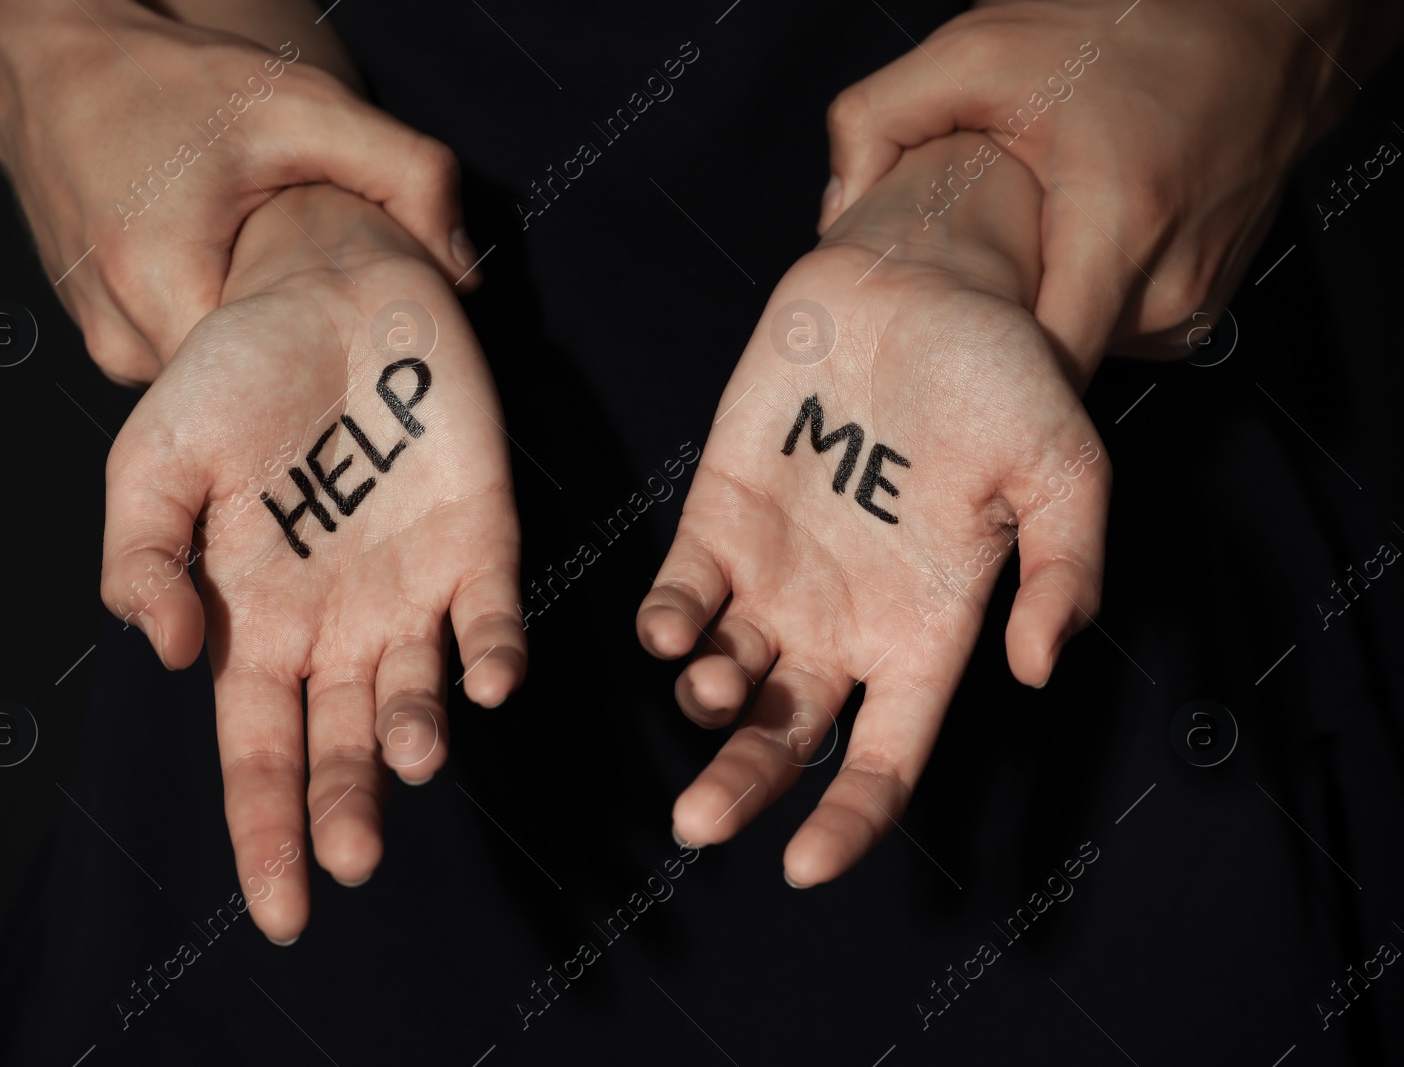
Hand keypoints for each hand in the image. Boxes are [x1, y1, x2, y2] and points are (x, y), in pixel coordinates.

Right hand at [0, 0, 477, 382]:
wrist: (51, 63)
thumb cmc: (163, 82)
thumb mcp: (304, 107)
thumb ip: (406, 174)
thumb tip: (464, 268)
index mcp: (162, 287)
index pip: (272, 386)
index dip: (329, 358)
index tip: (358, 326)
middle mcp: (120, 337)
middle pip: (246, 388)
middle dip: (296, 347)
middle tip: (325, 291)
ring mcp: (103, 344)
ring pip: (213, 377)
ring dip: (254, 335)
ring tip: (269, 271)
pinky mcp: (100, 334)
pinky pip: (181, 354)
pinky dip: (215, 320)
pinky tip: (230, 270)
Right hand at [100, 184, 524, 939]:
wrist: (329, 287)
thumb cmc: (233, 375)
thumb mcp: (155, 460)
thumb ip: (143, 558)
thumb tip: (165, 656)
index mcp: (254, 622)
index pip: (258, 753)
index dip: (266, 832)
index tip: (281, 914)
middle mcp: (337, 625)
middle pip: (342, 745)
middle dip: (345, 807)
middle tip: (354, 861)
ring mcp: (412, 589)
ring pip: (417, 694)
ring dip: (417, 733)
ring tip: (408, 757)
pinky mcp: (481, 542)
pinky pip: (491, 618)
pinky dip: (492, 653)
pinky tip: (489, 679)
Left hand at [640, 133, 1109, 886]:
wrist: (920, 285)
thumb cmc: (1002, 376)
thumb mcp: (1063, 468)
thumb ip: (1064, 570)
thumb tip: (1040, 670)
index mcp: (925, 633)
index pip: (882, 759)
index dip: (848, 822)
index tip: (804, 867)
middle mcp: (842, 623)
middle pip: (784, 739)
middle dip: (741, 787)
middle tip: (700, 821)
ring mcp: (774, 575)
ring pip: (723, 678)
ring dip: (708, 699)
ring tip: (715, 681)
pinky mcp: (718, 518)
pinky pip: (681, 596)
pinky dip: (668, 624)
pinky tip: (673, 628)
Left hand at [817, 0, 1375, 382]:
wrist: (1262, 25)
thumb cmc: (1130, 31)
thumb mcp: (978, 50)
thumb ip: (878, 118)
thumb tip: (836, 208)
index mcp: (1116, 231)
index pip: (1036, 374)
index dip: (973, 377)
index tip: (930, 358)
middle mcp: (1166, 287)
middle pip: (1046, 367)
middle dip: (992, 332)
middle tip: (962, 275)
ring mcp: (1192, 306)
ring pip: (1080, 349)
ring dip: (1041, 309)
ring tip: (1026, 244)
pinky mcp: (1202, 308)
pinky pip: (1116, 332)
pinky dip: (1082, 299)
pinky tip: (1071, 243)